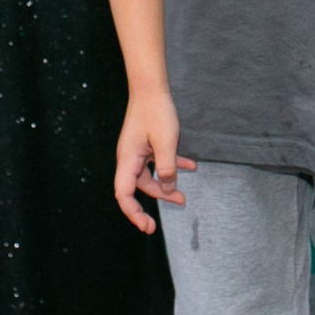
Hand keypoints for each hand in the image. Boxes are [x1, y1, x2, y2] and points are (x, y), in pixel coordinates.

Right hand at [114, 87, 193, 232]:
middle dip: (158, 199)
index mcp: (127, 160)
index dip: (133, 214)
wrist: (151, 88)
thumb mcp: (166, 142)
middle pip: (139, 187)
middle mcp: (128, 159)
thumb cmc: (156, 112)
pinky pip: (156, 162)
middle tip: (179, 204)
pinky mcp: (145, 145)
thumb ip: (166, 168)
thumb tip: (167, 189)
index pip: (124, 195)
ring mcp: (136, 152)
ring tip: (184, 194)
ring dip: (166, 184)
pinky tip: (191, 165)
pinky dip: (171, 166)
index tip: (148, 227)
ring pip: (149, 176)